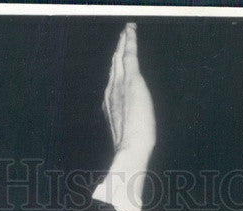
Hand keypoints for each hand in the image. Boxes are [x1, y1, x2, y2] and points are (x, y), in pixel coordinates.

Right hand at [103, 23, 155, 160]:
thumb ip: (124, 127)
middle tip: (121, 39)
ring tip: (125, 32)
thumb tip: (125, 133)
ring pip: (120, 57)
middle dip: (117, 52)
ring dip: (123, 42)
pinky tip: (131, 30)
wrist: (131, 147)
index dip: (115, 69)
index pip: (113, 81)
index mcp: (110, 103)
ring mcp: (120, 84)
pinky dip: (130, 41)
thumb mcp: (126, 134)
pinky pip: (130, 54)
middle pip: (114, 66)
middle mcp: (112, 91)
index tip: (116, 59)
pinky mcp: (132, 79)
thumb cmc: (132, 147)